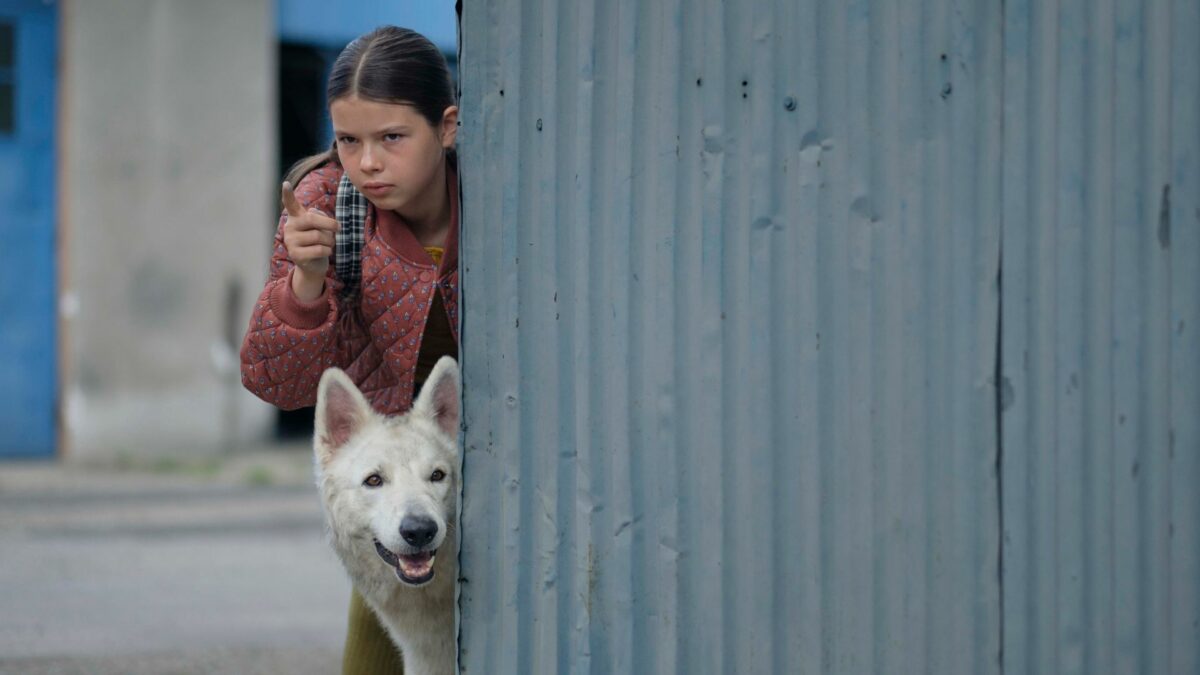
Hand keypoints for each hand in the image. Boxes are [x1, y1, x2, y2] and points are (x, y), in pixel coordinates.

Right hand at [281, 181, 338, 299]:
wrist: (313, 264)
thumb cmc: (318, 241)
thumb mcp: (320, 226)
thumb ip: (320, 217)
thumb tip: (316, 214)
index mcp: (296, 217)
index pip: (290, 204)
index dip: (288, 194)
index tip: (286, 184)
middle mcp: (290, 227)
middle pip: (312, 219)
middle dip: (330, 223)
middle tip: (338, 228)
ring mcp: (290, 241)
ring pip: (318, 236)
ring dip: (330, 240)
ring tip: (329, 243)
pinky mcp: (296, 255)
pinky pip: (319, 249)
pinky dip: (328, 250)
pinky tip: (326, 252)